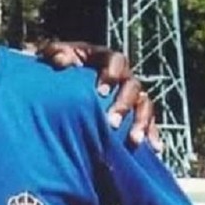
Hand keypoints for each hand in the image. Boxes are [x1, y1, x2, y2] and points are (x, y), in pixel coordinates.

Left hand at [36, 40, 161, 151]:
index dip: (112, 75)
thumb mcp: (51, 55)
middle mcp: (123, 76)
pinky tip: (154, 150)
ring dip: (141, 124)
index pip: (116, 61)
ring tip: (134, 141)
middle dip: (124, 105)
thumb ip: (56, 53)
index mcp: (106, 59)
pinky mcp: (133, 114)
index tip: (101, 93)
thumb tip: (62, 61)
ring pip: (144, 106)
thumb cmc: (55, 66)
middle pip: (132, 87)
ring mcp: (130, 96)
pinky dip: (151, 136)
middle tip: (111, 123)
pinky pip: (147, 124)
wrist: (55, 85)